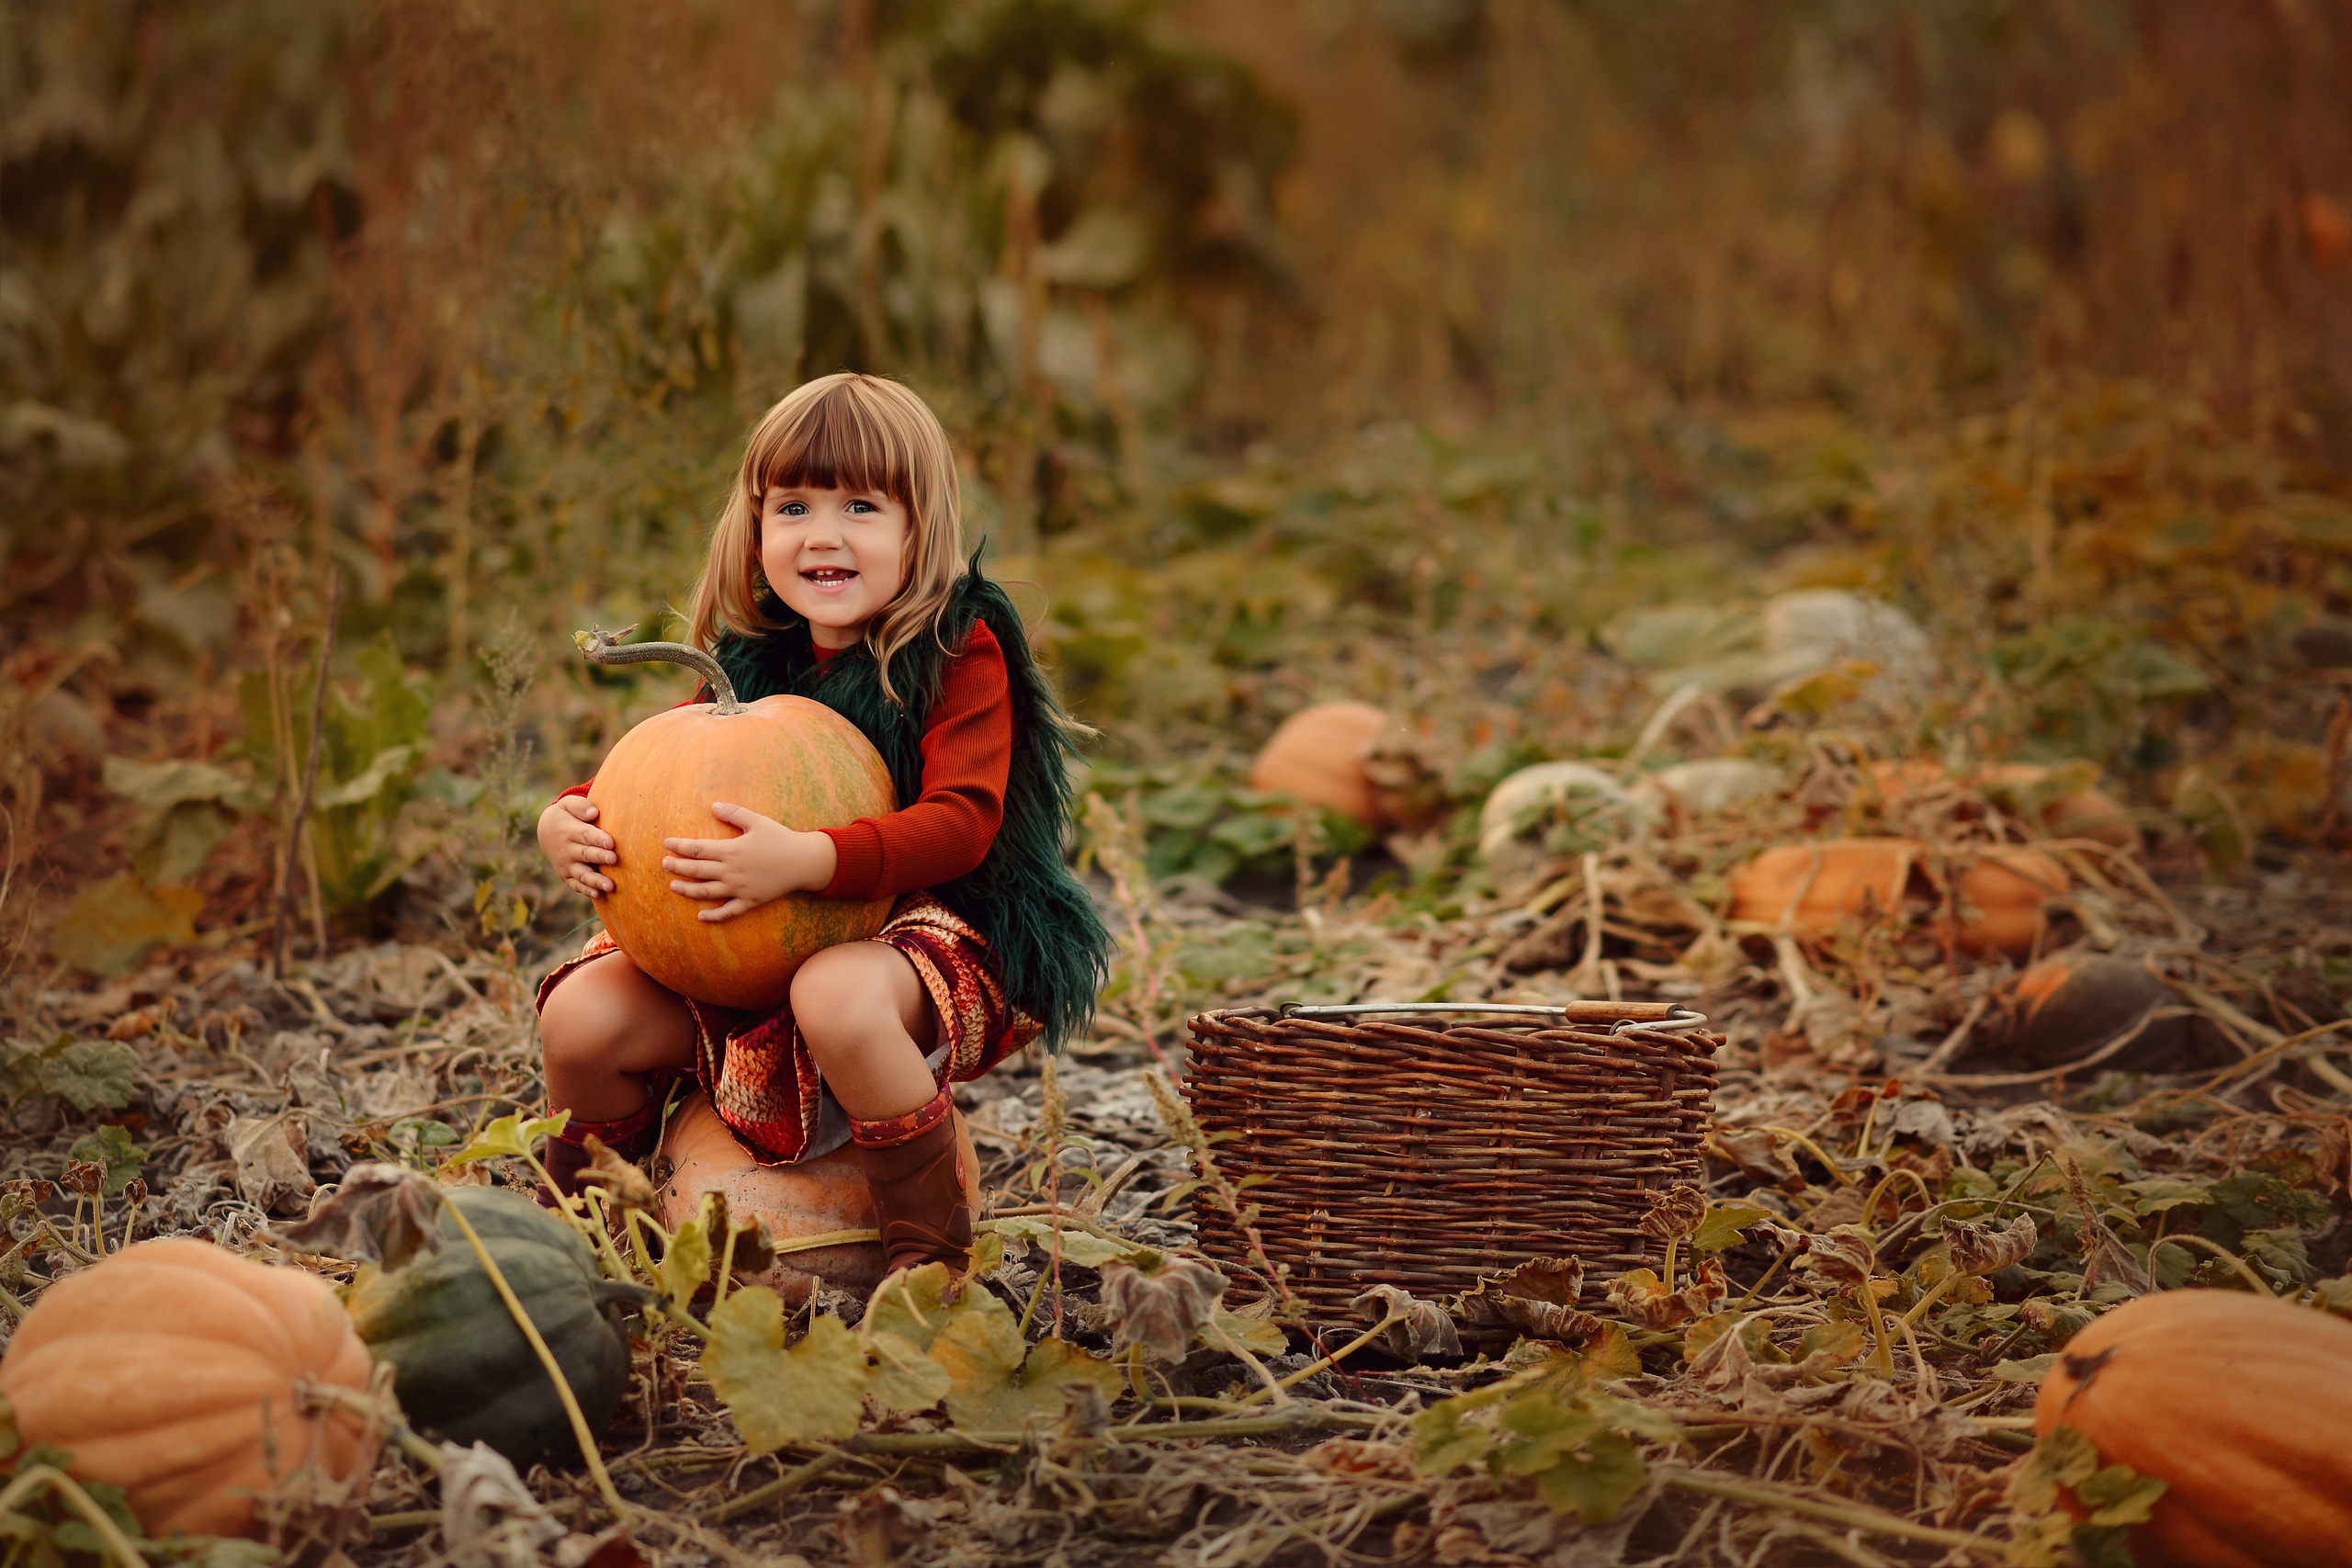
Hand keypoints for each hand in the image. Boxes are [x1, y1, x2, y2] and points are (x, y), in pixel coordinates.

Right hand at [539, 796, 615, 897]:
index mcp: (569, 831)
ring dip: (595, 880)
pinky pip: (576, 885)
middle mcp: (567, 850)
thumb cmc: (566, 816)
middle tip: (614, 859)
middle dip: (599, 857)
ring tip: (610, 886)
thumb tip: (593, 813)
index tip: (611, 843)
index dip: (598, 839)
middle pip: (585, 854)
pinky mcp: (567, 876)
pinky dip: (586, 890)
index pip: (585, 835)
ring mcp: (566, 865)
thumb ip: (580, 806)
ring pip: (582, 874)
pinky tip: (598, 894)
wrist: (547, 832)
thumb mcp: (567, 804)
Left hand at [662, 802, 839, 921]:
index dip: (680, 847)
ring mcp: (739, 888)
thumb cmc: (780, 838)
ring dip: (687, 890)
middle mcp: (731, 871)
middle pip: (696, 871)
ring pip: (706, 892)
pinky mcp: (749, 901)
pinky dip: (713, 916)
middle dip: (677, 867)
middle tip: (664, 864)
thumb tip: (713, 805)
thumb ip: (734, 812)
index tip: (667, 844)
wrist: (803, 862)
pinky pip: (727, 912)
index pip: (697, 849)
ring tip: (674, 886)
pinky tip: (700, 916)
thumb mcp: (757, 821)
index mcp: (731, 850)